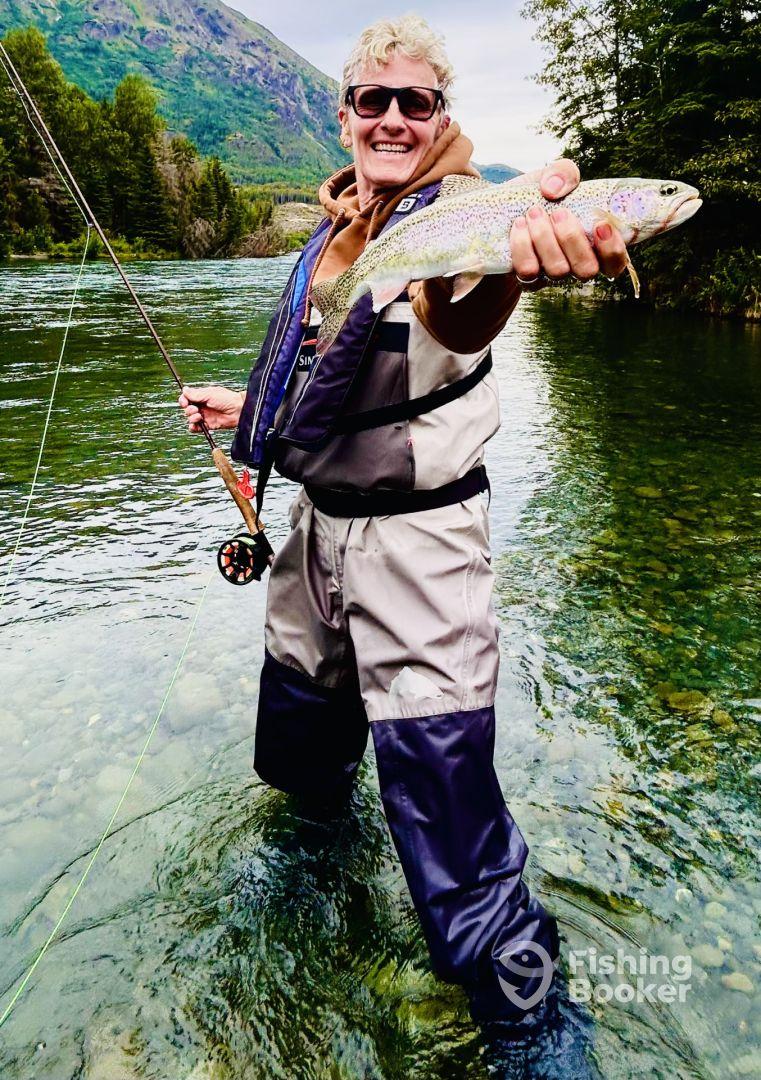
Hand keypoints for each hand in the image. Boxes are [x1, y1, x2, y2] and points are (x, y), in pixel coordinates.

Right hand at [178, 385, 243, 432]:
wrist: (238, 410)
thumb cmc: (227, 399)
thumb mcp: (209, 394)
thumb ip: (196, 394)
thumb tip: (184, 390)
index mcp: (202, 396)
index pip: (187, 398)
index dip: (183, 400)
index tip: (184, 402)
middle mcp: (202, 406)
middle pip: (187, 409)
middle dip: (188, 410)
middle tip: (195, 409)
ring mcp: (205, 415)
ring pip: (190, 418)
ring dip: (192, 418)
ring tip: (199, 416)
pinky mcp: (208, 425)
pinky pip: (196, 428)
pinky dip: (193, 427)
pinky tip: (195, 425)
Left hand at [508, 158, 628, 287]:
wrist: (503, 212)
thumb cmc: (540, 197)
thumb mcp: (555, 178)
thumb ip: (564, 173)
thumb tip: (553, 189)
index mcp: (594, 244)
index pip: (615, 263)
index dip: (612, 250)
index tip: (601, 224)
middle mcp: (575, 265)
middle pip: (587, 270)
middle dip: (573, 239)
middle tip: (559, 213)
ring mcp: (552, 275)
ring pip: (558, 271)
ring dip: (545, 238)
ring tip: (534, 212)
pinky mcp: (527, 279)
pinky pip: (529, 271)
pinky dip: (523, 245)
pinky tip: (519, 225)